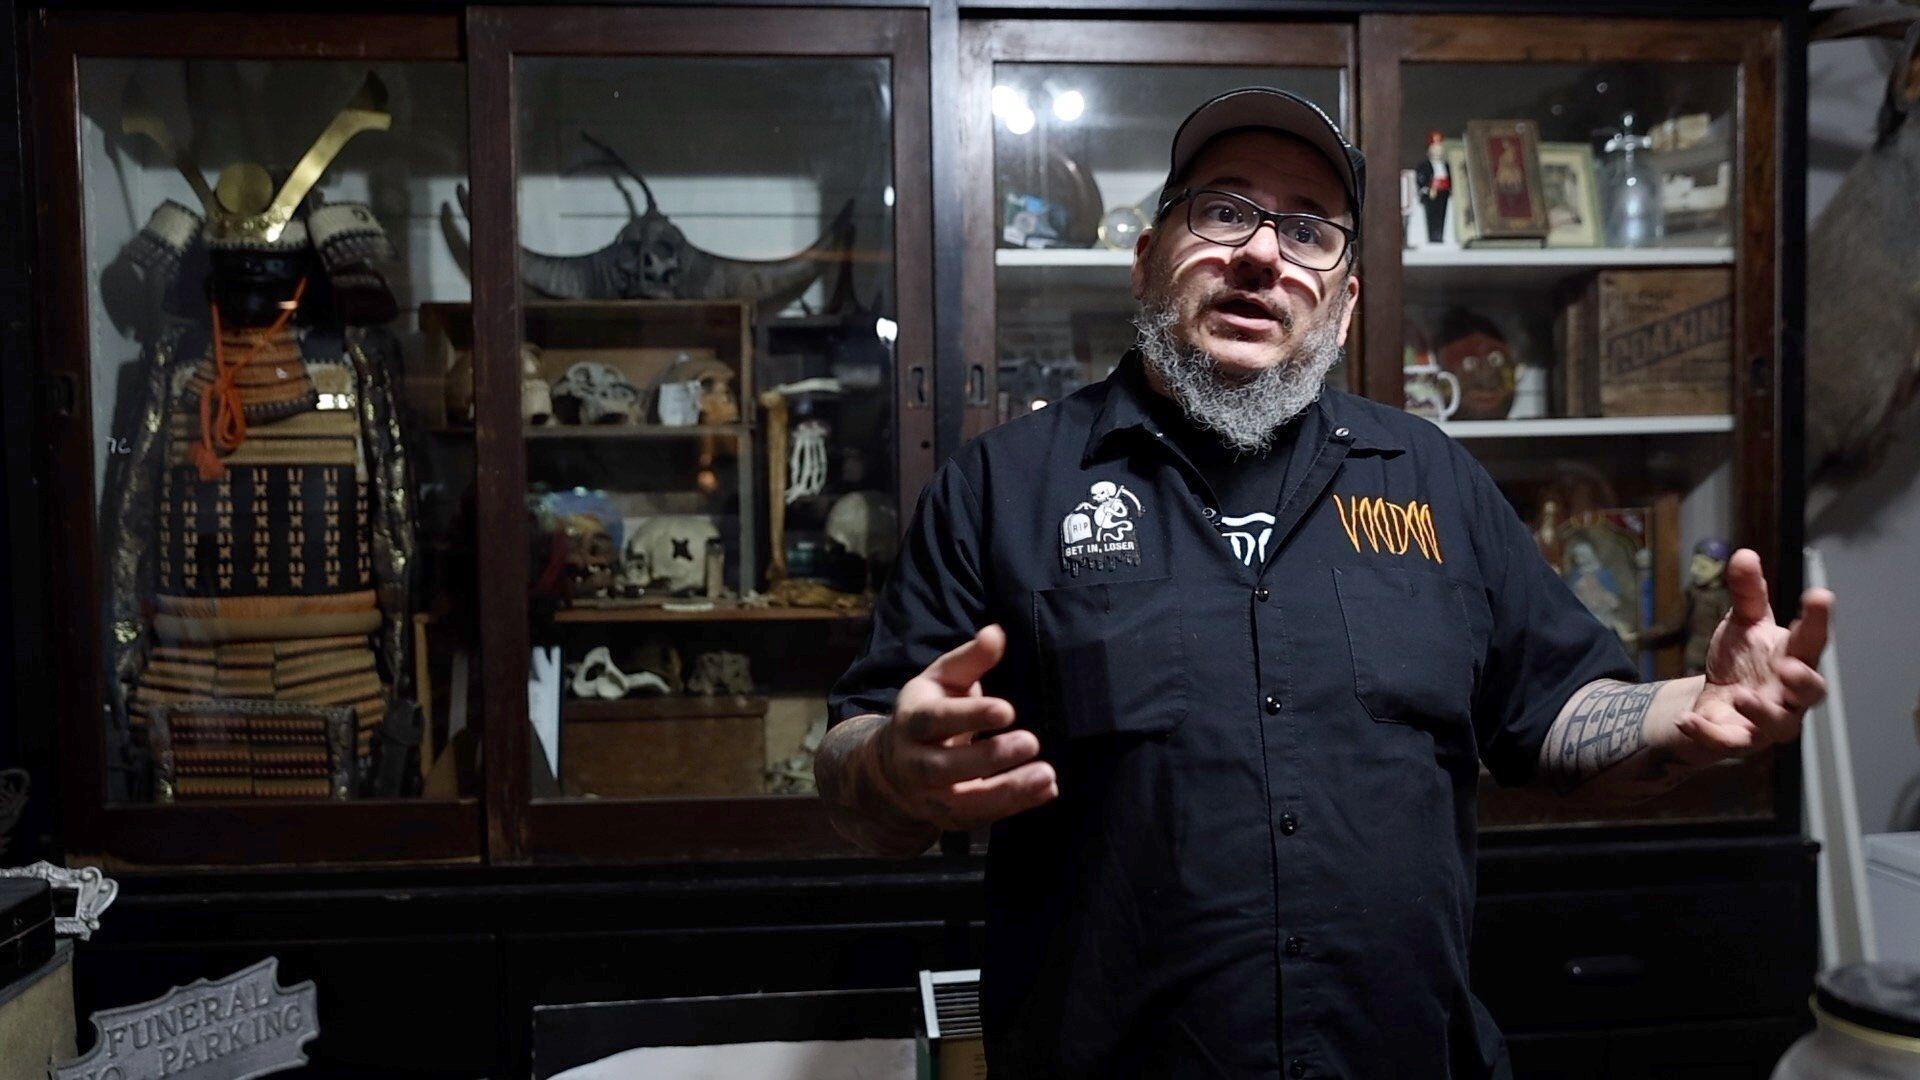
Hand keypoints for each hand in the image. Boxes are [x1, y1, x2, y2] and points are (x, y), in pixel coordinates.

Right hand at [869, 624, 1057, 831]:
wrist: (894, 768)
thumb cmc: (930, 711)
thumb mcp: (942, 679)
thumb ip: (971, 659)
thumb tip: (996, 632)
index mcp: (912, 721)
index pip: (935, 721)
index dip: (970, 716)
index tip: (1008, 710)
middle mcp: (915, 764)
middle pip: (944, 767)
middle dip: (989, 758)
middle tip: (1031, 742)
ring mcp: (931, 797)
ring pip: (964, 802)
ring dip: (1007, 792)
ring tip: (1047, 775)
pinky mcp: (951, 818)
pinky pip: (983, 817)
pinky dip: (1015, 806)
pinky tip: (1047, 789)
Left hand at [1672, 549, 1832, 764]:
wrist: (1713, 701)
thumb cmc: (1741, 661)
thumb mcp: (1742, 624)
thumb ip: (1747, 594)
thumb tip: (1744, 554)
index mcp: (1794, 659)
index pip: (1813, 640)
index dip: (1818, 620)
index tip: (1819, 595)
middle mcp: (1789, 694)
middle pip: (1811, 692)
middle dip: (1804, 682)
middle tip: (1790, 667)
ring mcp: (1767, 721)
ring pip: (1778, 725)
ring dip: (1761, 712)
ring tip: (1741, 695)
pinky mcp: (1738, 741)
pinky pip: (1728, 743)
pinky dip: (1708, 734)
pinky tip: (1686, 720)